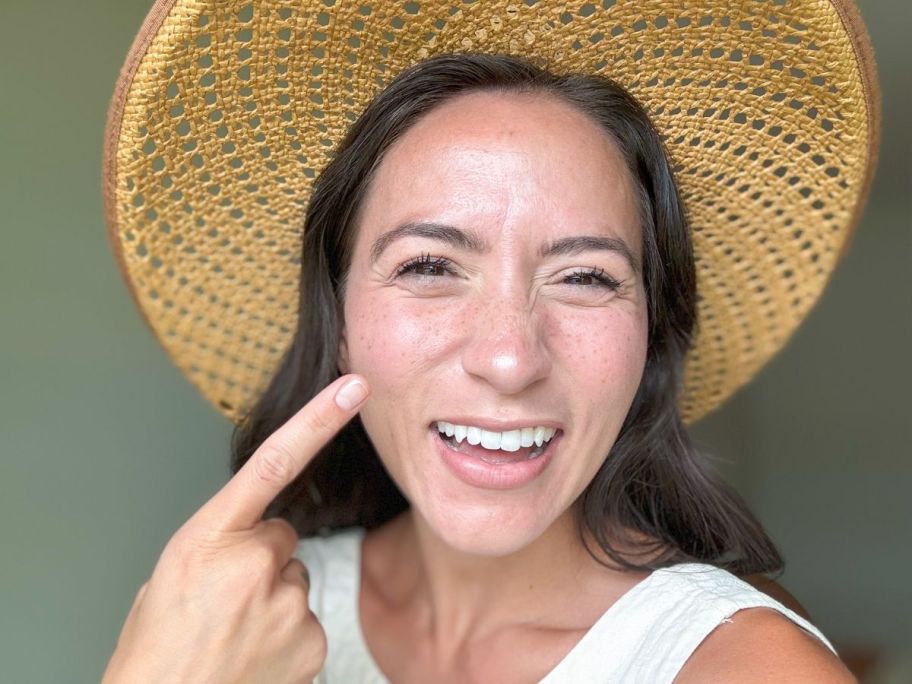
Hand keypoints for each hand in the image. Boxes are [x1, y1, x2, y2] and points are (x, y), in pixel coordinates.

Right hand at [102, 375, 369, 683]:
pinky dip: (285, 634)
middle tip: (224, 600)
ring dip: (271, 599)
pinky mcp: (310, 640)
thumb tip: (247, 545)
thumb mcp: (167, 580)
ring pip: (293, 580)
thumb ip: (216, 546)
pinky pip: (306, 619)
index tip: (353, 387)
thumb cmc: (155, 654)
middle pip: (281, 537)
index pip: (275, 460)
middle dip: (260, 559)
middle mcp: (253, 563)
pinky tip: (253, 654)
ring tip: (233, 633)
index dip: (319, 418)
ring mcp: (286, 604)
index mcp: (208, 537)